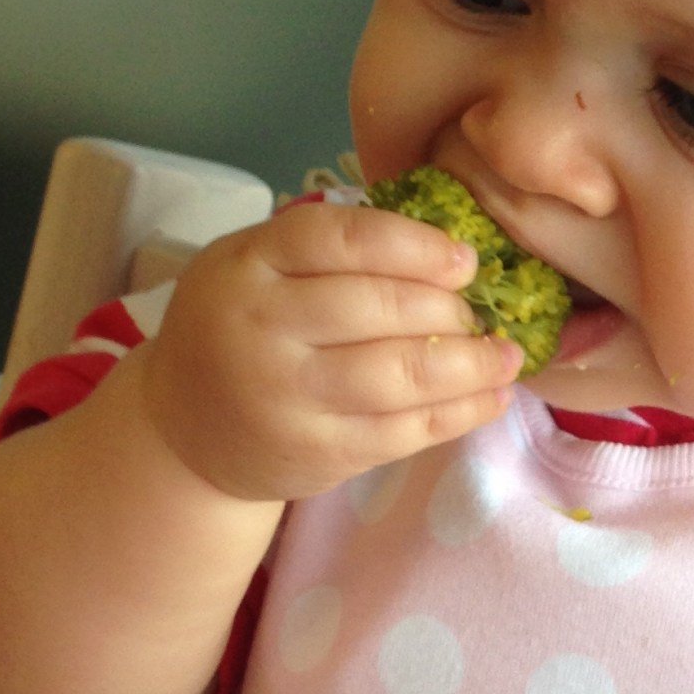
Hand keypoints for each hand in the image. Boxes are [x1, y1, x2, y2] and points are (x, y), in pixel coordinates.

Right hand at [138, 200, 522, 500]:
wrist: (185, 431)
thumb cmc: (239, 328)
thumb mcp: (253, 267)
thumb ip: (326, 250)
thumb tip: (444, 244)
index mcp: (247, 266)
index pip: (338, 239)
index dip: (412, 245)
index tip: (463, 260)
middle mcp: (261, 329)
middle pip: (377, 308)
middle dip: (448, 309)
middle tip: (481, 312)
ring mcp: (288, 398)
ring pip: (398, 375)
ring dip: (470, 365)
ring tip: (508, 356)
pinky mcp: (318, 454)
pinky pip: (403, 432)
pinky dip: (459, 414)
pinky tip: (492, 397)